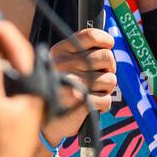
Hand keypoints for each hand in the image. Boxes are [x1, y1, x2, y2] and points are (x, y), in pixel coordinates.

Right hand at [40, 27, 116, 144]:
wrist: (46, 120)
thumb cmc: (61, 88)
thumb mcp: (63, 63)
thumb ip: (82, 50)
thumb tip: (109, 42)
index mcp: (60, 51)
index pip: (91, 36)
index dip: (106, 41)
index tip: (108, 47)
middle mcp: (64, 64)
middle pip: (106, 57)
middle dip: (109, 69)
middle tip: (100, 76)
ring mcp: (72, 82)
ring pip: (110, 79)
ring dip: (106, 89)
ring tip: (94, 91)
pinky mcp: (78, 101)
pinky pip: (106, 100)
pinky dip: (103, 105)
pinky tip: (92, 104)